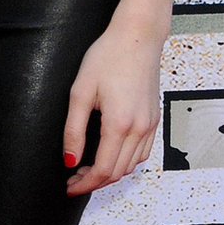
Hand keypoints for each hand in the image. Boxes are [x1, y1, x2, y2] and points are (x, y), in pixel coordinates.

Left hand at [63, 22, 161, 195]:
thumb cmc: (108, 56)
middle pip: (118, 172)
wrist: (137, 37)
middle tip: (73, 178)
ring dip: (110, 173)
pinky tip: (110, 154)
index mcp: (120, 124)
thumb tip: (70, 159)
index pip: (102, 170)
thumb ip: (74, 128)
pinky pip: (142, 153)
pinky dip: (126, 161)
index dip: (84, 183)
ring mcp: (150, 126)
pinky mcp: (154, 120)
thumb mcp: (81, 90)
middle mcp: (139, 130)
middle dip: (94, 181)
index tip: (69, 186)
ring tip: (87, 168)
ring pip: (131, 165)